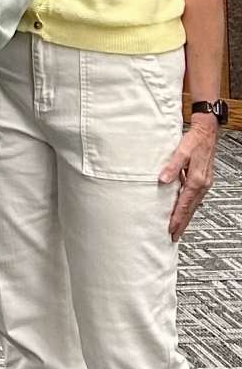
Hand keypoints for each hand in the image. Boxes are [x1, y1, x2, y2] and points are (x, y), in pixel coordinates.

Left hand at [159, 117, 216, 240]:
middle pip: (190, 209)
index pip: (184, 205)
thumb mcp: (181, 151)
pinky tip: (183, 210)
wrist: (207, 132)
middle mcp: (202, 184)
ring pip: (193, 205)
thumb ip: (171, 166)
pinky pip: (194, 198)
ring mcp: (204, 183)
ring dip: (185, 217)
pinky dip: (188, 207)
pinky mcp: (202, 180)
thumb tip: (161, 179)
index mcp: (197, 180)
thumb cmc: (194, 140)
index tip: (170, 229)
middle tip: (173, 236)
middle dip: (182, 224)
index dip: (177, 218)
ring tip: (177, 227)